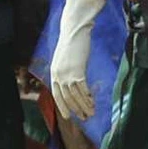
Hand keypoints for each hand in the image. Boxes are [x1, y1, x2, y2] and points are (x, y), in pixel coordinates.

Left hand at [49, 0, 104, 120]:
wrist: (74, 30)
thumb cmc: (72, 43)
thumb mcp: (66, 59)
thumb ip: (67, 71)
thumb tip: (74, 82)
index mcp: (54, 74)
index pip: (57, 95)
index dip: (64, 107)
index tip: (69, 117)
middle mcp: (58, 76)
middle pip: (67, 98)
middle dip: (76, 109)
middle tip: (85, 118)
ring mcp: (67, 74)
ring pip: (75, 96)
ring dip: (84, 106)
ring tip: (92, 113)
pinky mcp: (77, 71)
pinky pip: (83, 89)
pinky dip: (88, 98)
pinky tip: (93, 103)